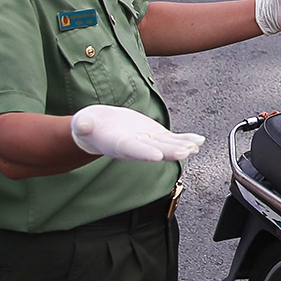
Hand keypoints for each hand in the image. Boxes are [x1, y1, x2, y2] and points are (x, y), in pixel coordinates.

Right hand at [70, 105, 204, 161]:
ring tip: (195, 146)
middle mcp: (136, 147)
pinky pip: (173, 139)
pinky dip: (186, 140)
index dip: (144, 153)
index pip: (132, 150)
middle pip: (155, 150)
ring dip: (182, 147)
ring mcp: (147, 142)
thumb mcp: (84, 124)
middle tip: (185, 152)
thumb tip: (81, 124)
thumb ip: (83, 125)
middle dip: (170, 152)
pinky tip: (199, 141)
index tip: (156, 156)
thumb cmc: (90, 127)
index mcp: (118, 145)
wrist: (99, 129)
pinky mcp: (155, 136)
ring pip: (167, 146)